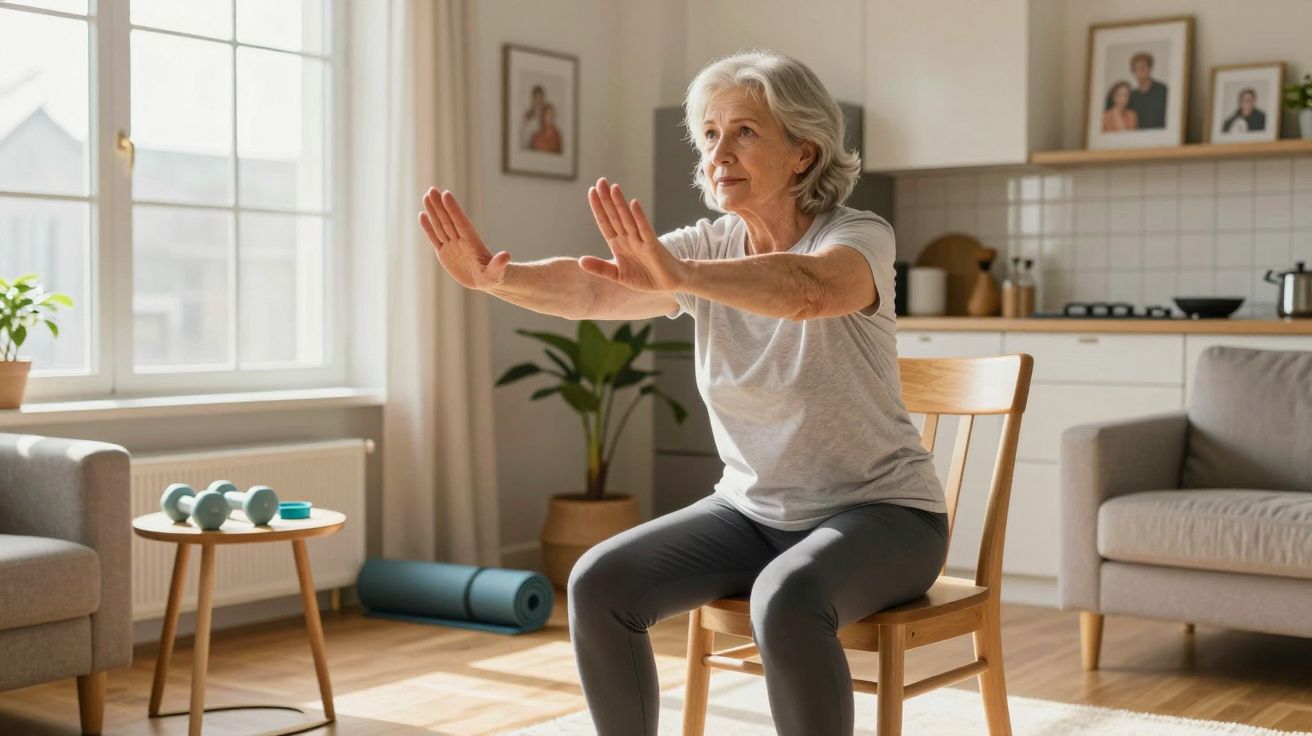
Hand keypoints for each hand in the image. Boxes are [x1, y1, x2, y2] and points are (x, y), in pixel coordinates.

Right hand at [418, 187, 510, 289]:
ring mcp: (452, 245)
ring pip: (440, 226)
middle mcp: (461, 240)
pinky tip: (422, 215)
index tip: (446, 194)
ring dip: (433, 211)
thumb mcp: (497, 271)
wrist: (486, 280)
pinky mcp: (444, 253)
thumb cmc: (494, 275)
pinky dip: (428, 227)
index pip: (461, 222)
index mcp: (472, 242)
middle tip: (432, 190)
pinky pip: (434, 238)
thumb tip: (506, 256)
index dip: (454, 209)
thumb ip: (499, 263)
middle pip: (448, 220)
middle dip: (440, 205)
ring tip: (427, 196)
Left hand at [580, 178, 687, 292]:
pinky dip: (639, 217)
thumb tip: (580, 261)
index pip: (605, 223)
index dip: (598, 208)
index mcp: (618, 244)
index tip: (591, 191)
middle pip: (615, 216)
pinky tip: (633, 204)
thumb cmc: (645, 277)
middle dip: (607, 200)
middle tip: (601, 180)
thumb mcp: (618, 275)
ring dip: (620, 204)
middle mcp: (628, 239)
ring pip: (628, 219)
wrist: (669, 283)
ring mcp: (641, 241)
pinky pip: (645, 229)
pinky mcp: (653, 246)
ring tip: (614, 187)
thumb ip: (600, 268)